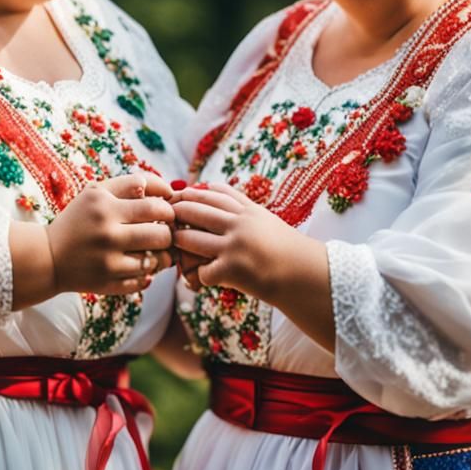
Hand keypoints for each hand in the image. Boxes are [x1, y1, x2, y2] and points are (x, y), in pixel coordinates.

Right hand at [47, 170, 174, 296]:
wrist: (48, 256)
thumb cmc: (79, 220)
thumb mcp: (96, 192)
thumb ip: (130, 183)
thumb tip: (169, 190)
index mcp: (105, 206)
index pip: (157, 207)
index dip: (168, 210)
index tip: (164, 213)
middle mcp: (107, 234)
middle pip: (162, 235)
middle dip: (168, 234)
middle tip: (163, 233)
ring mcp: (108, 262)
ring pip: (157, 261)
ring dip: (163, 256)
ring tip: (156, 251)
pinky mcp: (107, 285)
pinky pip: (144, 281)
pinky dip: (146, 274)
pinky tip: (139, 266)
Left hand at [171, 182, 294, 298]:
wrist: (306, 276)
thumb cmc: (287, 251)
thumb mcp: (266, 220)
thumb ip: (243, 207)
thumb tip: (216, 191)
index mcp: (248, 210)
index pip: (213, 193)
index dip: (192, 193)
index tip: (178, 195)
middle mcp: (240, 224)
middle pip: (195, 211)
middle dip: (176, 213)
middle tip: (165, 217)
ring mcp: (234, 246)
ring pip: (190, 239)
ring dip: (179, 243)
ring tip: (175, 244)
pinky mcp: (232, 269)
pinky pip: (202, 271)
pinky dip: (198, 276)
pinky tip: (201, 278)